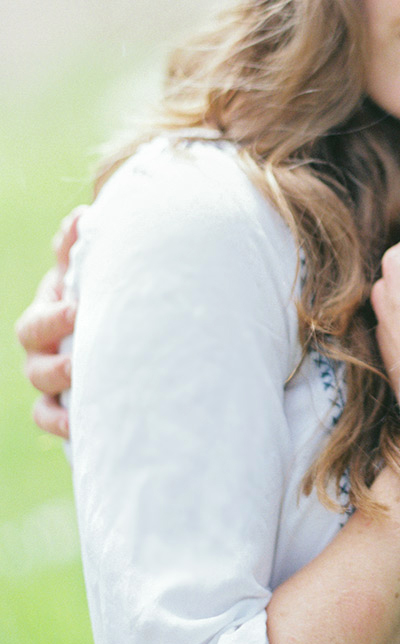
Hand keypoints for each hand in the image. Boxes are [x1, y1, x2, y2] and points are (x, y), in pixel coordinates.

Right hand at [14, 208, 83, 438]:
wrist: (122, 321)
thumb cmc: (103, 292)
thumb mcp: (91, 270)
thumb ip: (80, 248)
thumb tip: (81, 217)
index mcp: (49, 312)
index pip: (38, 321)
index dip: (54, 318)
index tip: (78, 312)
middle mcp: (43, 346)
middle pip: (34, 357)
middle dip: (57, 356)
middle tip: (81, 354)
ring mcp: (50, 376)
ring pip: (41, 388)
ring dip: (58, 389)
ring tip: (82, 391)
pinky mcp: (63, 404)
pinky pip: (49, 417)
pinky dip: (60, 423)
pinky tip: (79, 426)